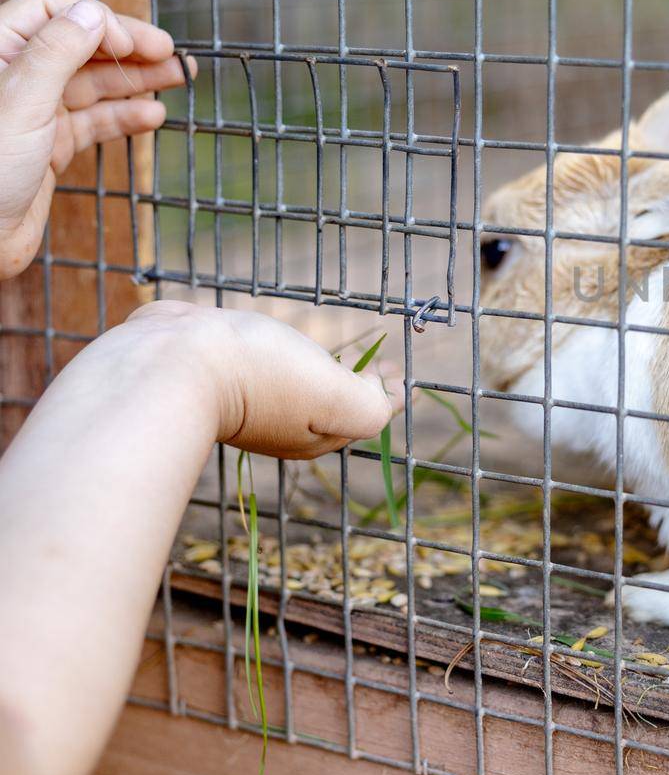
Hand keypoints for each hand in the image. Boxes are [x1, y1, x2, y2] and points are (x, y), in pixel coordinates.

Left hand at [0, 0, 190, 279]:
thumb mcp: (21, 102)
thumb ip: (57, 52)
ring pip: (93, 83)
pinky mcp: (49, 146)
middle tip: (174, 55)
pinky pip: (94, 122)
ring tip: (180, 79)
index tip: (134, 45)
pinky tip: (153, 117)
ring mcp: (34, 112)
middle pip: (81, 45)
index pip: (54, 12)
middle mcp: (16, 77)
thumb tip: (93, 13)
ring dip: (137, 80)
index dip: (98, 21)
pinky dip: (125, 117)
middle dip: (129, 48)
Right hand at [117, 301, 401, 458]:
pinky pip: (251, 365)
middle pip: (327, 407)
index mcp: (312, 434)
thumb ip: (370, 404)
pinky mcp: (207, 370)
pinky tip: (269, 340)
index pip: (361, 414)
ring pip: (289, 387)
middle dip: (354, 387)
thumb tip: (393, 399)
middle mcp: (276, 423)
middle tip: (374, 364)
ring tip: (327, 351)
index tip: (397, 367)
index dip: (384, 392)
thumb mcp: (333, 395)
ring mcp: (238, 399)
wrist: (166, 363)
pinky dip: (271, 355)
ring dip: (311, 371)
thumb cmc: (258, 378)